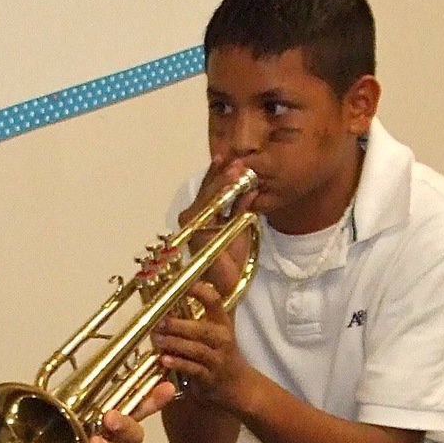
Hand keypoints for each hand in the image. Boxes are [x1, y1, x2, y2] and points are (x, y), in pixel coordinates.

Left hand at [151, 282, 249, 410]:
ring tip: (157, 339)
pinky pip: (193, 369)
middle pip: (201, 329)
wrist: (237, 385)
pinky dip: (178, 364)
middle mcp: (222, 338)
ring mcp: (218, 359)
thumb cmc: (219, 354)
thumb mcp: (213, 333)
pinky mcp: (210, 377)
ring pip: (196, 349)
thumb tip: (162, 304)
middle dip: (178, 325)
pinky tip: (165, 360)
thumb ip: (192, 320)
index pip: (214, 301)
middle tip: (158, 321)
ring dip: (174, 343)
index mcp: (222, 322)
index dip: (199, 291)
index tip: (182, 285)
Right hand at [178, 155, 258, 295]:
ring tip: (238, 169)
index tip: (232, 159)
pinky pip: (212, 210)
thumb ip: (242, 207)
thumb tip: (251, 187)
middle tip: (237, 161)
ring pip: (209, 197)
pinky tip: (238, 186)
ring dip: (224, 182)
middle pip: (207, 191)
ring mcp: (193, 225)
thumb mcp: (239, 227)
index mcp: (200, 216)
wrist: (226, 283)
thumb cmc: (230, 258)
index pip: (208, 190)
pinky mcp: (198, 232)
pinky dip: (226, 197)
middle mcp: (192, 218)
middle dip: (223, 175)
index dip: (219, 174)